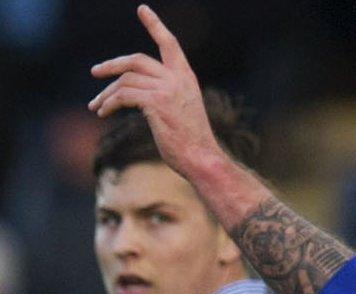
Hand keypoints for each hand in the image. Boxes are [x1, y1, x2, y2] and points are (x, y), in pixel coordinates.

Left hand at [89, 4, 223, 177]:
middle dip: (112, 65)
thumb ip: (163, 94)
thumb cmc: (190, 141)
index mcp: (186, 78)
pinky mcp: (156, 103)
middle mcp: (178, 79)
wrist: (201, 158)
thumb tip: (131, 92)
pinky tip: (103, 113)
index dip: (155, 25)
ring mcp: (167, 90)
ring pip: (125, 81)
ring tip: (96, 107)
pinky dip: (109, 104)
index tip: (142, 9)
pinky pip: (123, 96)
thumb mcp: (180, 110)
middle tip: (95, 72)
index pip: (170, 44)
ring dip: (106, 94)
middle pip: (136, 60)